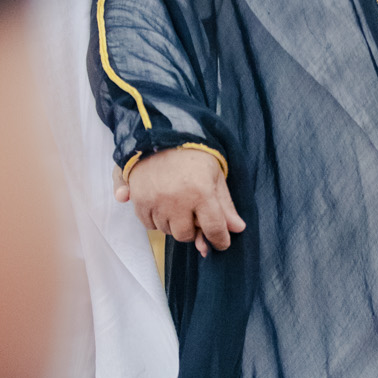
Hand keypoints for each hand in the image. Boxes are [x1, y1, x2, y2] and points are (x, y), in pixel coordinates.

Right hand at [115, 147, 244, 256]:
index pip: (214, 229)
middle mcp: (177, 200)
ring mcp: (156, 201)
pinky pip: (149, 225)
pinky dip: (157, 219)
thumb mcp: (215, 175)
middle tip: (193, 213)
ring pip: (167, 231)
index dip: (220, 240)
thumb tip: (238, 229)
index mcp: (201, 192)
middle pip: (185, 235)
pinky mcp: (138, 200)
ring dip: (174, 223)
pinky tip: (162, 203)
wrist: (159, 135)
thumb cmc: (192, 155)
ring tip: (177, 202)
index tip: (221, 243)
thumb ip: (225, 205)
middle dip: (192, 229)